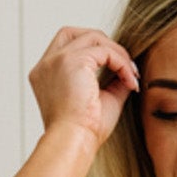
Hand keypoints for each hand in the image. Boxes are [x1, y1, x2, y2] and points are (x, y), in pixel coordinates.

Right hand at [30, 25, 139, 148]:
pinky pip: (104, 50)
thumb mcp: (99, 100)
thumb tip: (129, 69)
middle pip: (77, 33)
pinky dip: (121, 62)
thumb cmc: (83, 132)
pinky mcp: (72, 60)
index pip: (68, 47)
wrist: (74, 143)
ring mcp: (57, 59)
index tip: (116, 72)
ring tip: (131, 76)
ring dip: (117, 54)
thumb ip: (111, 81)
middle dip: (103, 45)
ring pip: (93, 38)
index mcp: (46, 75)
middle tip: (124, 66)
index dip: (94, 52)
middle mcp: (46, 64)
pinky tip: (130, 80)